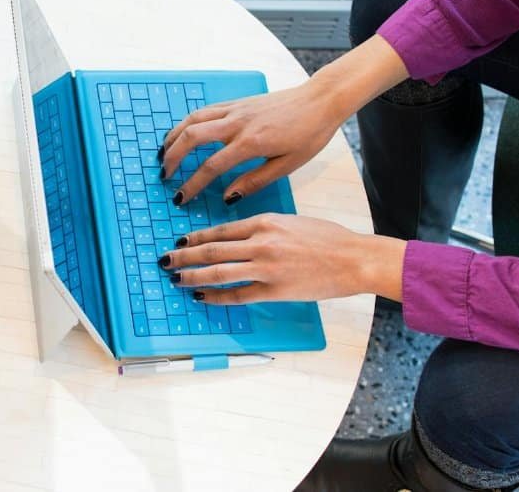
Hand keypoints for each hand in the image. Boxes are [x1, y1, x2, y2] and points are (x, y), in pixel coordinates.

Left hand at [157, 214, 405, 303]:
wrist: (354, 258)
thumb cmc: (329, 239)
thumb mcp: (292, 221)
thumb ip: (265, 227)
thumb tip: (241, 236)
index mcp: (265, 222)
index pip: (220, 230)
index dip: (195, 237)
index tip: (180, 241)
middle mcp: (260, 242)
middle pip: (211, 250)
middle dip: (183, 256)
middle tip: (165, 260)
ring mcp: (265, 267)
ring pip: (217, 272)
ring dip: (192, 276)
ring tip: (175, 279)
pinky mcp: (274, 290)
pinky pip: (236, 295)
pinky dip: (216, 297)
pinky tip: (202, 297)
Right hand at [159, 79, 344, 204]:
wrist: (320, 100)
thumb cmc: (309, 133)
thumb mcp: (288, 165)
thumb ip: (254, 181)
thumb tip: (228, 196)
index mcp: (251, 142)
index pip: (211, 166)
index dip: (192, 184)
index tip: (181, 198)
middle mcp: (237, 123)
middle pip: (192, 137)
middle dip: (173, 157)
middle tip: (165, 175)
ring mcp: (235, 109)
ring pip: (193, 119)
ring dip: (174, 136)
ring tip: (164, 153)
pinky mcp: (236, 102)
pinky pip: (204, 110)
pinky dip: (187, 122)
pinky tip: (182, 133)